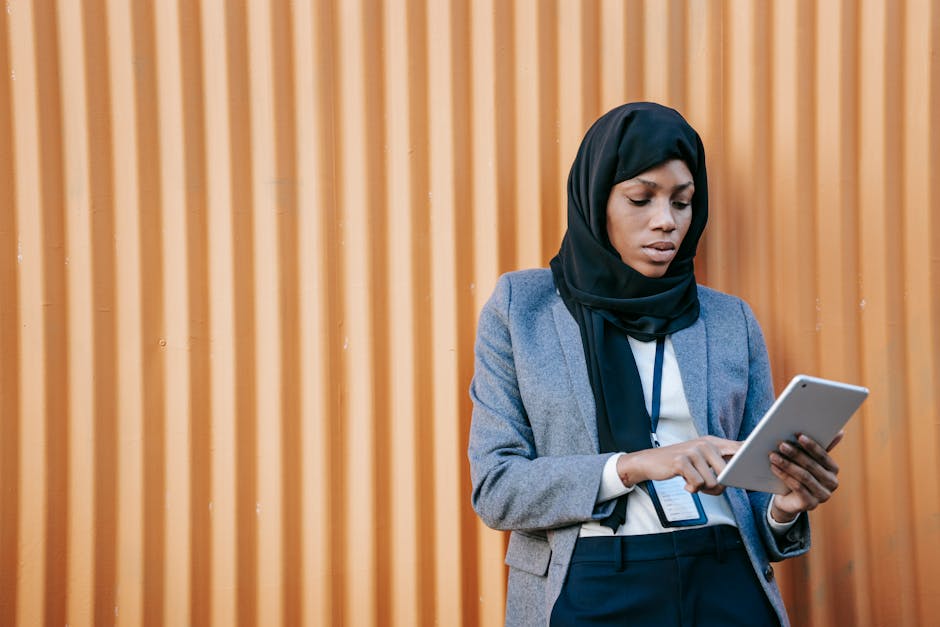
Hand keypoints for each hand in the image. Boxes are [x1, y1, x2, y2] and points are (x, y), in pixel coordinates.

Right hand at [616, 436, 741, 495]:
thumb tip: (739, 476)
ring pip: (712, 481)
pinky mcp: (681, 461)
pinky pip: (698, 483)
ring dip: (703, 489)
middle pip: (727, 473)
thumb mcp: (700, 459)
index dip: (751, 453)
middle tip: (704, 486)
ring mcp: (693, 451)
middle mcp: (705, 444)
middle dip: (718, 486)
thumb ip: (719, 464)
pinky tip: (685, 485)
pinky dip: (692, 489)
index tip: (762, 457)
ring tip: (693, 483)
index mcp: (713, 442)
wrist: (650, 461)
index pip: (739, 447)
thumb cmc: (679, 464)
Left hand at [769, 431, 843, 522]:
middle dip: (795, 454)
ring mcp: (823, 495)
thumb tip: (840, 431)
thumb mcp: (807, 460)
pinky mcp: (811, 504)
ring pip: (804, 476)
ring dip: (787, 464)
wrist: (788, 499)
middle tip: (781, 444)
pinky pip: (798, 488)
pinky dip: (784, 476)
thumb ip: (817, 446)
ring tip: (773, 455)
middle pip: (812, 466)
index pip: (823, 455)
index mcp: (833, 469)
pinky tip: (774, 467)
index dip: (811, 445)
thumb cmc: (798, 474)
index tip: (798, 435)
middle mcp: (832, 483)